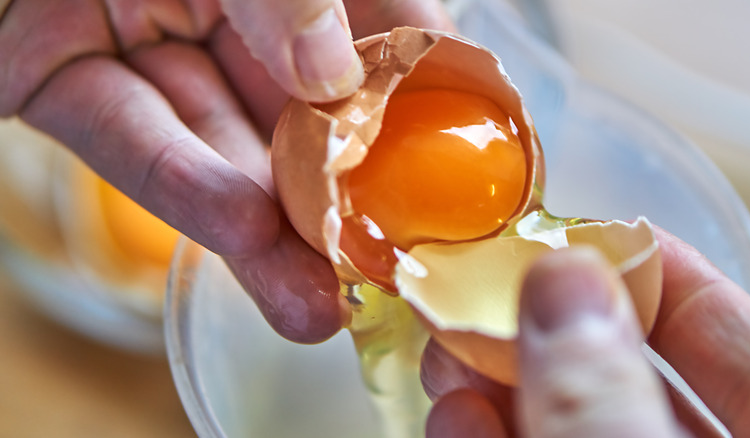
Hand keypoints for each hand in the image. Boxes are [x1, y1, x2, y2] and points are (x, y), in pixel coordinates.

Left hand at [0, 0, 451, 342]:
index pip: (369, 31)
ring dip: (267, 233)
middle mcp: (219, 11)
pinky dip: (181, 185)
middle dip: (338, 201)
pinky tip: (242, 229)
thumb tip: (333, 75)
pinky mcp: (59, 78)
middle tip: (384, 271)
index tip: (454, 161)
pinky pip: (123, 137)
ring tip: (316, 305)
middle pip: (295, 114)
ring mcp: (144, 44)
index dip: (413, 95)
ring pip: (218, 146)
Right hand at [423, 228, 749, 436]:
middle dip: (553, 334)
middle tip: (490, 297)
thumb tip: (563, 284)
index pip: (746, 343)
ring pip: (586, 426)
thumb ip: (602, 402)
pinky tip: (460, 424)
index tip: (588, 234)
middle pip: (645, 383)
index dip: (666, 275)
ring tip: (453, 363)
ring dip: (508, 389)